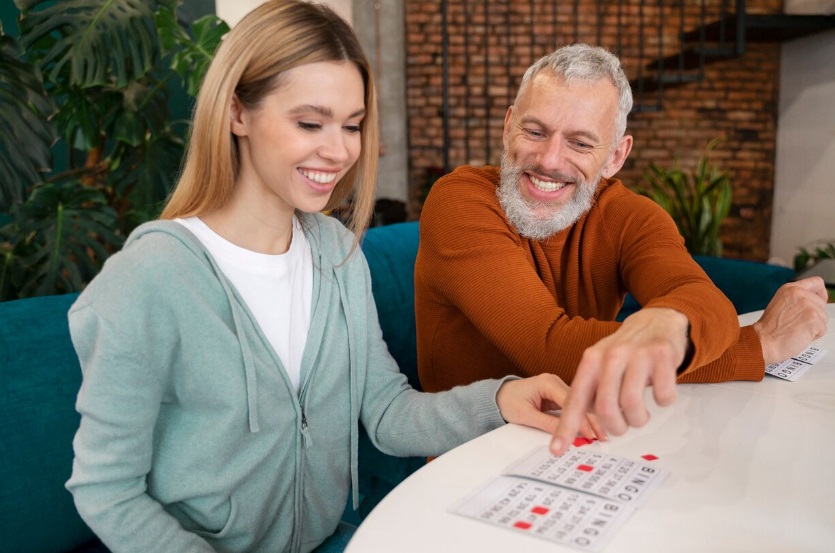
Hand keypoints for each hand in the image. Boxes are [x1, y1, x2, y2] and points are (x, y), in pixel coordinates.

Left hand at [496, 374, 604, 438]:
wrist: (497, 396)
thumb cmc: (507, 402)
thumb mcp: (525, 415)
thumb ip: (547, 423)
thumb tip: (566, 435)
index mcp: (547, 382)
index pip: (570, 401)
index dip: (581, 418)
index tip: (590, 434)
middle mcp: (555, 381)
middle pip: (578, 402)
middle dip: (590, 420)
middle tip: (602, 437)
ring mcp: (558, 388)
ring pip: (578, 404)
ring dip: (588, 419)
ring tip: (601, 435)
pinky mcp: (557, 395)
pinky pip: (573, 407)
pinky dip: (581, 418)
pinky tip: (592, 428)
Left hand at [549, 307, 688, 455]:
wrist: (658, 321)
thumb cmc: (627, 351)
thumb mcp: (601, 364)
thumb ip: (591, 391)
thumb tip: (579, 426)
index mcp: (591, 360)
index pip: (575, 399)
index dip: (566, 427)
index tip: (557, 450)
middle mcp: (611, 356)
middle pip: (605, 408)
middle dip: (615, 427)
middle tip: (622, 426)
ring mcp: (638, 355)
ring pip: (633, 405)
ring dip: (638, 419)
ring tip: (641, 414)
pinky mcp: (663, 356)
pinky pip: (663, 397)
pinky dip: (664, 401)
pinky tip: (660, 391)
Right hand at [752, 277, 827, 364]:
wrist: (763, 341)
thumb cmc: (769, 328)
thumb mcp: (780, 304)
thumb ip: (796, 299)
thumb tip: (811, 302)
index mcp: (790, 289)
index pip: (816, 282)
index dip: (820, 294)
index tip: (817, 302)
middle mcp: (799, 294)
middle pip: (822, 303)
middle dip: (814, 315)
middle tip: (798, 322)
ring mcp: (807, 305)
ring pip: (823, 317)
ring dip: (814, 326)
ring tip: (797, 329)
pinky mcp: (813, 318)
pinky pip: (823, 329)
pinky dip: (814, 335)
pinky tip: (799, 334)